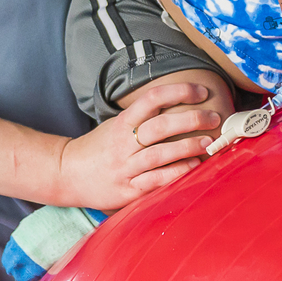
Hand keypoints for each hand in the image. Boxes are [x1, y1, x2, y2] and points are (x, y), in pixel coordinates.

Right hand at [53, 82, 217, 209]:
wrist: (66, 174)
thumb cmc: (97, 148)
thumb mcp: (115, 125)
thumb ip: (141, 119)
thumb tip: (178, 106)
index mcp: (122, 122)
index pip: (152, 99)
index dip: (178, 91)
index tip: (201, 91)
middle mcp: (123, 143)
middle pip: (161, 126)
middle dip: (192, 119)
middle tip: (215, 117)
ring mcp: (125, 167)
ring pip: (160, 154)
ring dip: (188, 147)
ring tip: (209, 143)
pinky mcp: (127, 190)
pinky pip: (155, 180)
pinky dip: (175, 173)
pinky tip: (193, 167)